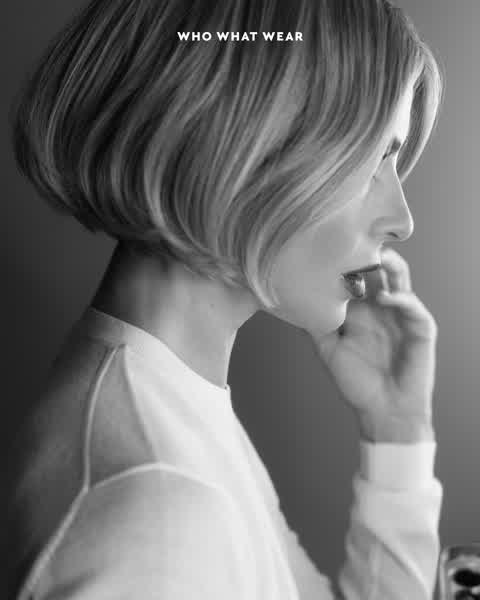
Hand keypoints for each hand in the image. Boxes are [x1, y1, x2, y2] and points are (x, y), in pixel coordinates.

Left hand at [305, 247, 437, 443]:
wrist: (383, 411)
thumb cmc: (357, 383)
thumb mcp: (328, 350)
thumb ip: (315, 324)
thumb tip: (292, 301)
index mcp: (362, 308)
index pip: (356, 275)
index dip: (345, 261)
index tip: (328, 246)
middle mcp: (382, 306)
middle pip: (380, 269)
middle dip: (369, 252)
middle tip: (354, 239)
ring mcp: (402, 314)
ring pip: (401, 278)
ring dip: (391, 265)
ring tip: (376, 256)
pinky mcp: (420, 328)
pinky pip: (413, 306)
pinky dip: (400, 299)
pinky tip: (383, 298)